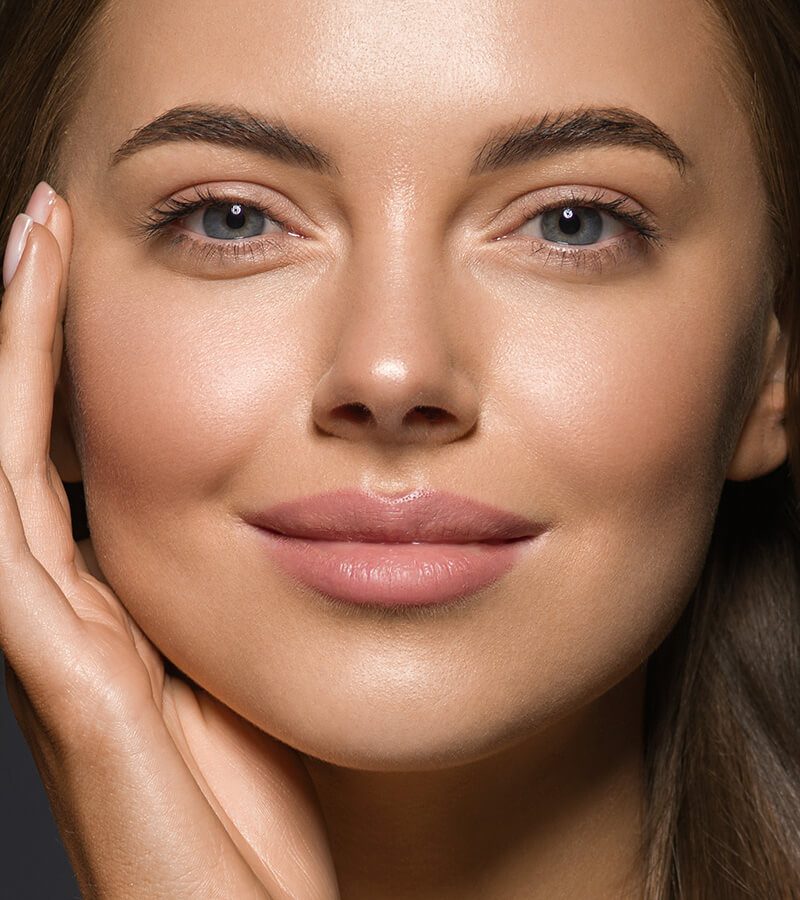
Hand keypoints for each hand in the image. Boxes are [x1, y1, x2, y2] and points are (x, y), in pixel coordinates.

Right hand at [0, 187, 338, 899]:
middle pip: (28, 447)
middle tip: (42, 225)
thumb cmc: (265, 818)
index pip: (74, 463)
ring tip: (29, 244)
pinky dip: (14, 424)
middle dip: (25, 332)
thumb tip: (281, 526)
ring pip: (7, 471)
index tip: (83, 266)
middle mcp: (71, 618)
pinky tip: (22, 336)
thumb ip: (237, 607)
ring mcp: (58, 646)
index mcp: (119, 616)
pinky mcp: (71, 679)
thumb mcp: (257, 683)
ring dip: (11, 353)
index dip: (63, 368)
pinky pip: (20, 529)